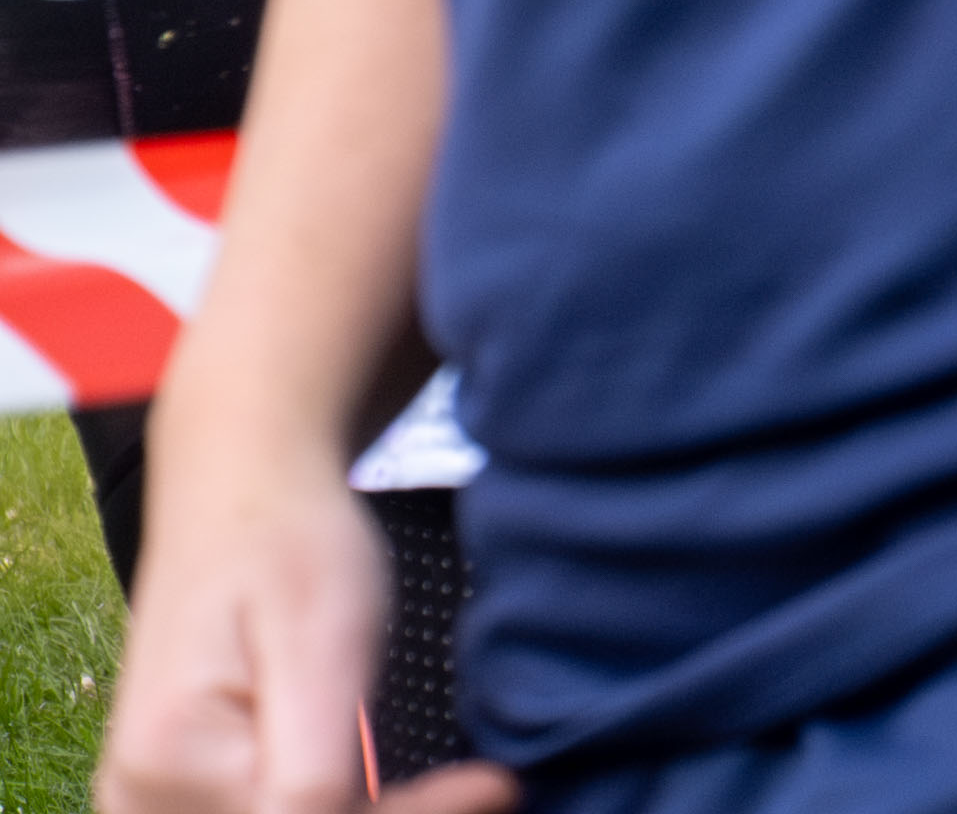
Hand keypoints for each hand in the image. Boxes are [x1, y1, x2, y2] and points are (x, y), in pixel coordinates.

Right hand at [100, 444, 509, 813]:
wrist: (236, 493)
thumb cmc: (286, 542)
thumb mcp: (322, 637)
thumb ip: (315, 758)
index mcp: (169, 759)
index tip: (499, 784)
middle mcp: (140, 797)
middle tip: (488, 786)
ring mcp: (147, 800)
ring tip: (457, 787)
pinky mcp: (171, 793)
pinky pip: (268, 813)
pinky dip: (338, 810)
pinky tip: (396, 788)